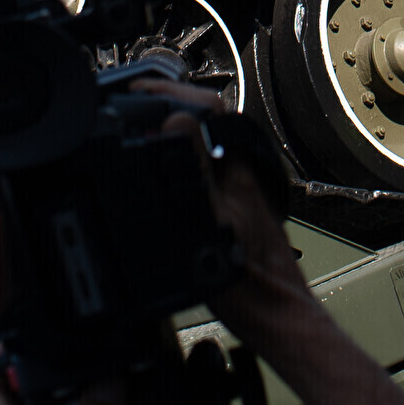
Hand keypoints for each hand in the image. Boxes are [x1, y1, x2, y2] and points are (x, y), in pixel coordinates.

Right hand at [139, 79, 318, 345]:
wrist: (274, 314)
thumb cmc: (251, 281)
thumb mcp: (210, 221)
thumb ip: (194, 170)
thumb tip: (175, 122)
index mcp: (237, 165)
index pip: (206, 106)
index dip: (169, 91)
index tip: (137, 90)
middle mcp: (239, 169)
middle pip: (202, 118)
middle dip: (164, 105)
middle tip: (129, 103)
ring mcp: (235, 186)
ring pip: (200, 142)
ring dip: (169, 130)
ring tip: (136, 128)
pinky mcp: (229, 206)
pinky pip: (199, 166)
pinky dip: (175, 157)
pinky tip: (156, 169)